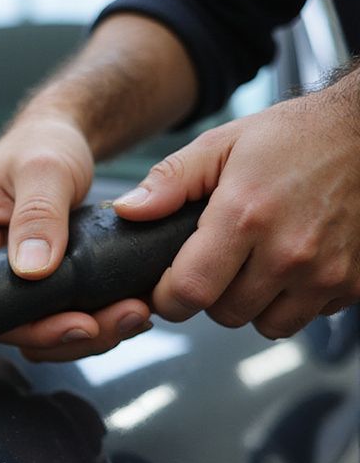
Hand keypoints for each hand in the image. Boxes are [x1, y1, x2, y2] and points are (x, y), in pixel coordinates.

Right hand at [0, 112, 153, 359]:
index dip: (26, 325)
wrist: (64, 134)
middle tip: (114, 324)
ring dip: (88, 333)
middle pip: (14, 325)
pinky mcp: (41, 283)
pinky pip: (61, 314)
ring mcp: (13, 277)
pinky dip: (95, 319)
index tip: (75, 324)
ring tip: (131, 317)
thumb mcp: (42, 168)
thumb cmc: (42, 141)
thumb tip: (32, 269)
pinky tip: (125, 309)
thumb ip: (37, 215)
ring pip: (41, 328)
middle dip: (66, 335)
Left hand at [113, 78, 359, 336]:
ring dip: (251, 305)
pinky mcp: (353, 282)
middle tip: (217, 264)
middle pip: (224, 314)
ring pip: (265, 324)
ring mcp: (325, 271)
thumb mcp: (221, 145)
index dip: (168, 297)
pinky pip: (305, 317)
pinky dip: (291, 302)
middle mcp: (288, 251)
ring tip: (254, 266)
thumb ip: (169, 181)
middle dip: (210, 297)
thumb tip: (126, 211)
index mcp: (245, 216)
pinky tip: (289, 268)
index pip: (188, 293)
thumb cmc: (292, 137)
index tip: (167, 284)